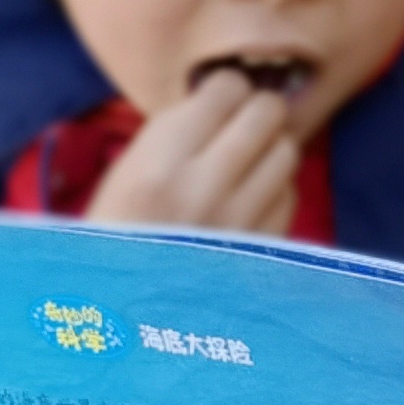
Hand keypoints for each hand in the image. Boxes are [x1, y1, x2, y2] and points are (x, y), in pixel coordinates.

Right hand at [86, 70, 298, 233]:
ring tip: (245, 163)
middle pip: (268, 112)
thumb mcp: (125, 173)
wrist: (117, 316)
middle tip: (241, 124)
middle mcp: (205, 186)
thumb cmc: (113, 238)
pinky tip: (250, 198)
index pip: (226, 88)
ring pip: (287, 151)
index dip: (225, 90)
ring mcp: (239, 222)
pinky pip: (290, 196)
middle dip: (256, 111)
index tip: (217, 101)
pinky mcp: (260, 250)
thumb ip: (174, 134)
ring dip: (270, 149)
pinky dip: (276, 189)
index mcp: (160, 160)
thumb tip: (227, 99)